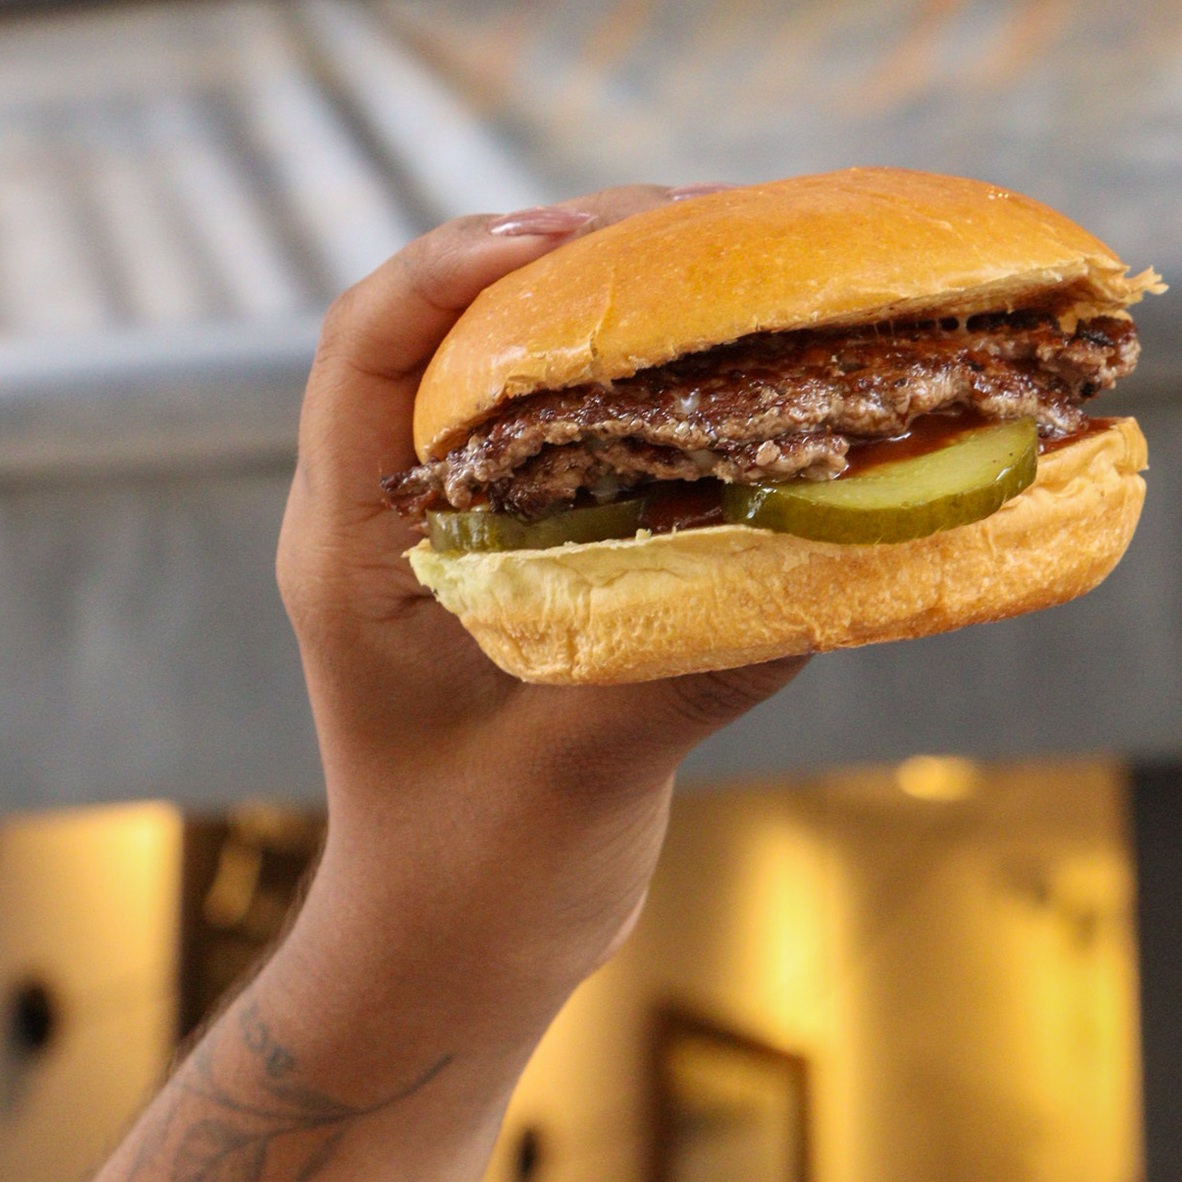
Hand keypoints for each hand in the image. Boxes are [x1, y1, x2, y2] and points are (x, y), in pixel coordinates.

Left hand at [277, 188, 804, 1067]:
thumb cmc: (478, 886)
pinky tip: (739, 368)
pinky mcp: (522, 555)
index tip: (562, 234)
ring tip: (730, 263)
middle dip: (562, 254)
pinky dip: (648, 383)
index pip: (365, 348)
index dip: (453, 268)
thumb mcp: (581, 774)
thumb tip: (830, 562)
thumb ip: (683, 664)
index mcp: (351, 547)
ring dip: (611, 304)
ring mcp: (454, 529)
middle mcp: (392, 513)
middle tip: (694, 222)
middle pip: (448, 327)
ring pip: (513, 363)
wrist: (454, 960)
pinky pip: (572, 428)